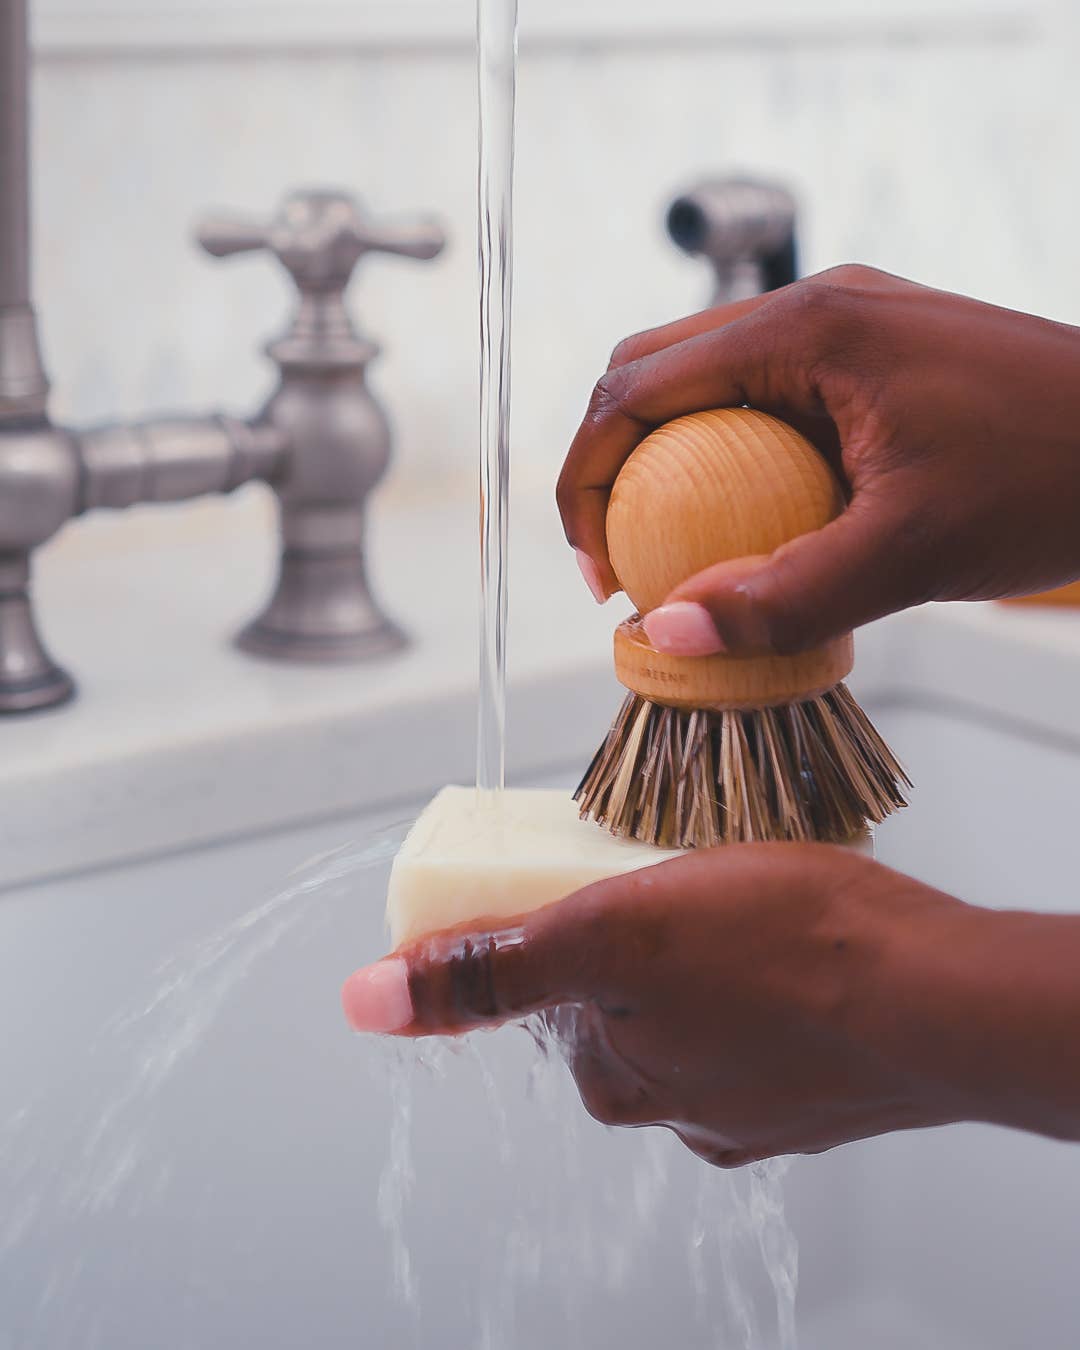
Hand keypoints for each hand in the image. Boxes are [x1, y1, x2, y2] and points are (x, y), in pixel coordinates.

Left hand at [342, 846, 1079, 1165]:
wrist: (941, 994)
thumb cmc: (787, 948)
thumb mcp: (609, 932)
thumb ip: (488, 970)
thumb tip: (368, 1000)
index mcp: (616, 1076)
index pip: (542, 991)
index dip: (556, 920)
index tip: (594, 875)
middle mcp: (677, 1106)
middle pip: (617, 999)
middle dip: (630, 935)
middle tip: (672, 872)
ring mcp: (754, 1102)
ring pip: (692, 1006)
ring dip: (698, 954)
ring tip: (741, 898)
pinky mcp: (817, 1084)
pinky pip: (760, 1017)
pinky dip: (761, 977)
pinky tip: (790, 940)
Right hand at [558, 266, 1079, 655]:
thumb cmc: (1050, 481)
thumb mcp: (906, 556)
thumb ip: (781, 600)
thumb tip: (666, 635)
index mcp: (805, 328)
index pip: (635, 389)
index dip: (588, 483)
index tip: (603, 575)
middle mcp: (814, 306)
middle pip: (652, 371)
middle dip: (611, 465)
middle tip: (622, 561)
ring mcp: (844, 323)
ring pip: (703, 379)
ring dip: (667, 458)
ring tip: (677, 547)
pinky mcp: (868, 353)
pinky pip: (761, 394)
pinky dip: (727, 454)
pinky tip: (753, 518)